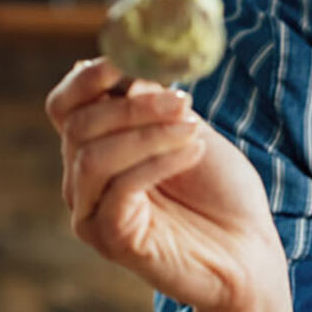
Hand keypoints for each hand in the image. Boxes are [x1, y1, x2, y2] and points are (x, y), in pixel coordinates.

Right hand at [44, 58, 289, 311]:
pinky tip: (194, 152)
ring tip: (194, 131)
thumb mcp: (188, 130)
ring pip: (94, 157)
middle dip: (133, 107)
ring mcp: (92, 214)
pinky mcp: (112, 241)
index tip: (125, 61)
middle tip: (183, 100)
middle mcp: (82, 182)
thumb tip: (126, 76)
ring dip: (148, 134)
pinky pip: (120, 190)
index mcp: (94, 148)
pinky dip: (158, 162)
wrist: (247, 250)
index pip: (64, 107)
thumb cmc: (219, 189)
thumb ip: (154, 105)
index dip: (87, 79)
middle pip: (79, 127)